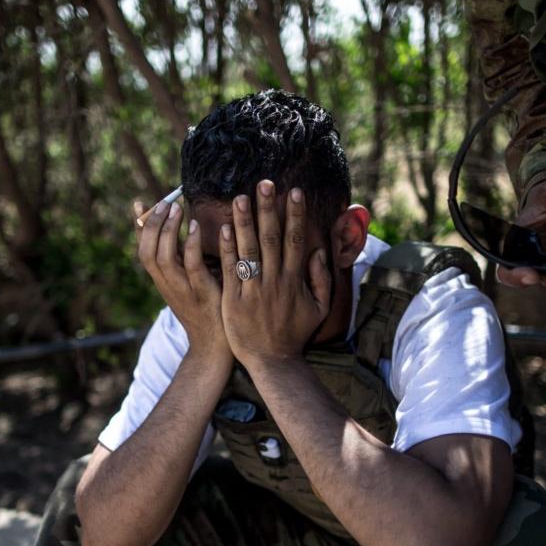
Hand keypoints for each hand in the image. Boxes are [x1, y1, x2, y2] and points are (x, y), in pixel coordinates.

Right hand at [135, 197, 229, 360]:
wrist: (215, 345)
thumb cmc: (207, 309)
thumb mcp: (190, 282)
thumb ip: (185, 260)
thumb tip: (186, 230)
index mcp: (162, 280)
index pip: (143, 249)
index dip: (139, 225)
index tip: (139, 201)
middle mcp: (166, 284)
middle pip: (147, 250)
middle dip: (153, 223)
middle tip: (164, 201)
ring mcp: (181, 289)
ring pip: (163, 256)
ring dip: (167, 230)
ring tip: (176, 207)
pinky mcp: (200, 292)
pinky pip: (191, 265)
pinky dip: (190, 244)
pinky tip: (195, 225)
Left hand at [217, 180, 331, 366]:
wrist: (272, 361)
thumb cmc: (295, 333)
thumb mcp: (319, 309)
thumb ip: (321, 279)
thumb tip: (319, 251)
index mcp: (295, 280)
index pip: (296, 240)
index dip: (295, 215)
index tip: (294, 192)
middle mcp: (275, 281)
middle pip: (272, 238)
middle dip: (269, 209)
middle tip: (265, 183)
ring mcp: (253, 289)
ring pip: (249, 249)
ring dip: (245, 221)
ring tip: (241, 197)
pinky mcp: (234, 298)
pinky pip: (230, 269)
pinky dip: (228, 248)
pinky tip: (224, 228)